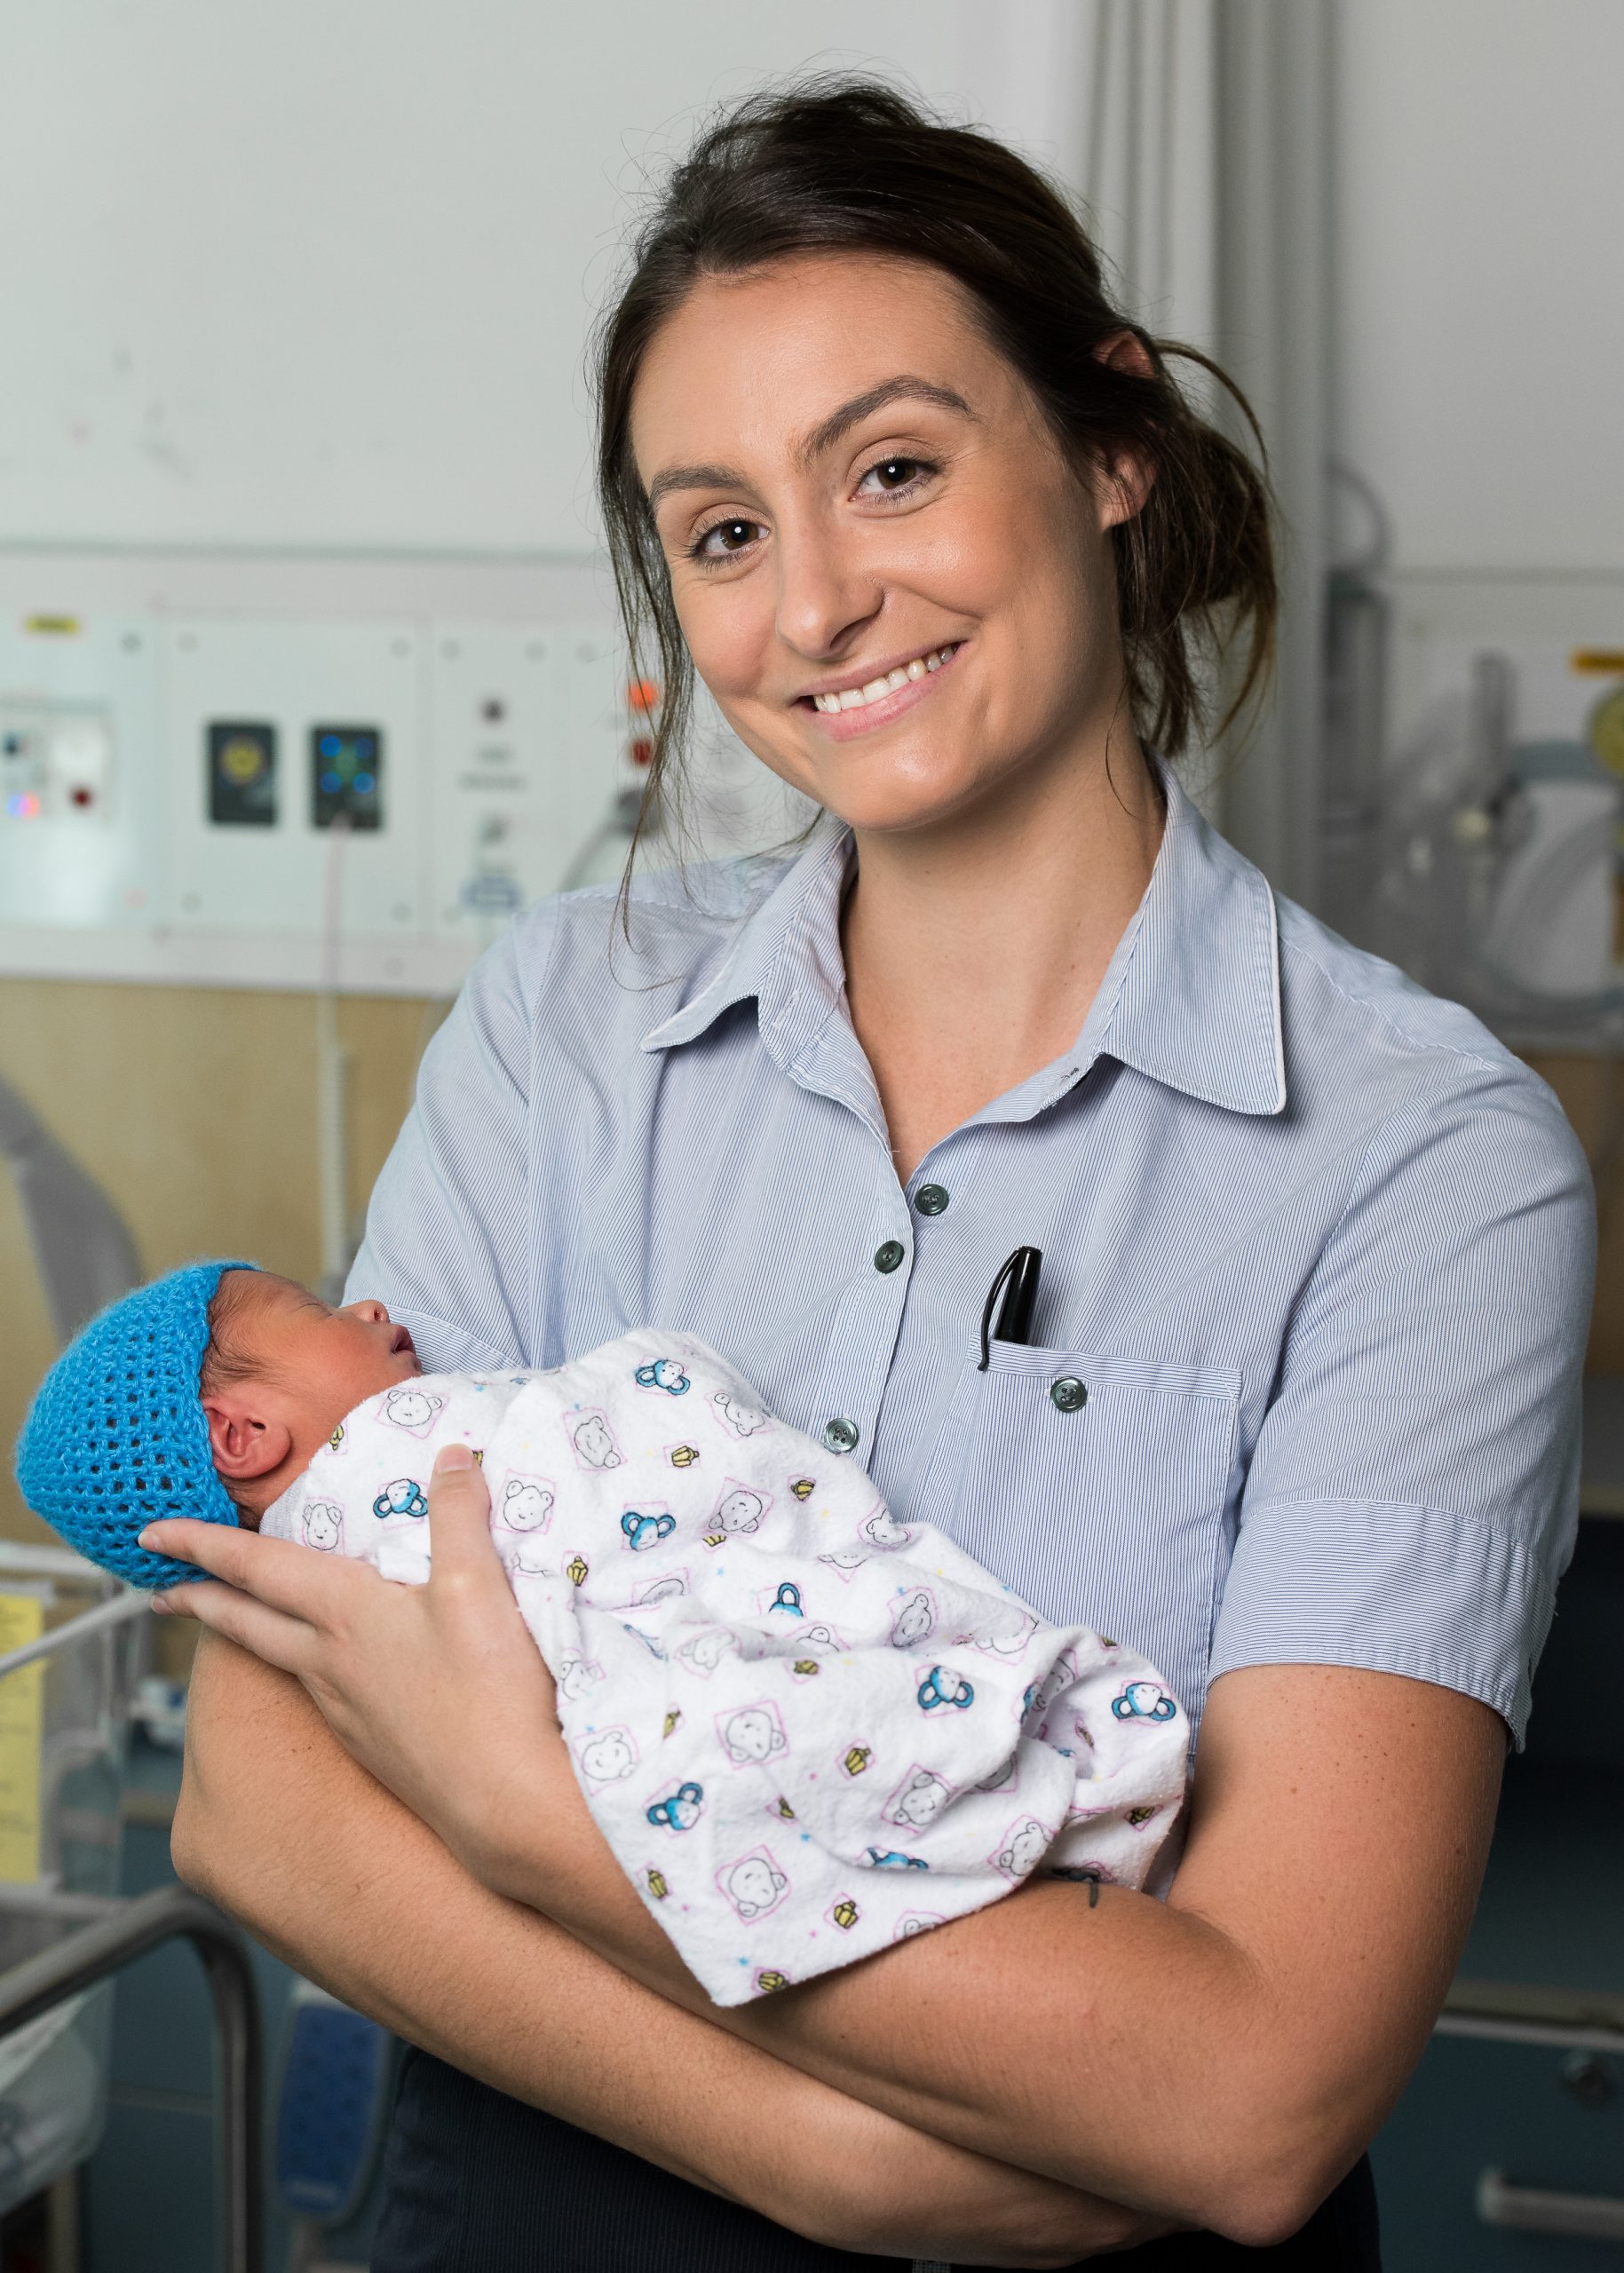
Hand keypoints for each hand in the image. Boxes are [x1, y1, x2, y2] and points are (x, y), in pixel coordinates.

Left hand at [141, 1447, 568, 1870]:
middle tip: (161, 1590)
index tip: (152, 1532)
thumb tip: (452, 1456)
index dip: (200, 1544)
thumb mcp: (478, 1586)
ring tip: (239, 1620)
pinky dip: (301, 1666)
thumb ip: (459, 1515)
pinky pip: (319, 1692)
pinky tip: (325, 1670)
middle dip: (199, 1599)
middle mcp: (330, 1664)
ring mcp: (347, 1711)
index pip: (256, 1568)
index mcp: (345, 1616)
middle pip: (246, 1624)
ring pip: (280, 1659)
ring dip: (248, 1632)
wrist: (505, 1804)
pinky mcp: (371, 1745)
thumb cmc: (488, 1694)